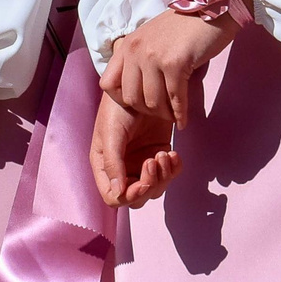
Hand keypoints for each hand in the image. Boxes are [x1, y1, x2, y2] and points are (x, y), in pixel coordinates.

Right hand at [91, 91, 180, 207]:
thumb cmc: (118, 106)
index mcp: (105, 166)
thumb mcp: (111, 132)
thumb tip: (118, 193)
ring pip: (155, 188)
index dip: (129, 195)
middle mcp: (123, 169)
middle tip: (154, 161)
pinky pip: (170, 174)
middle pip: (137, 197)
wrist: (142, 84)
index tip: (143, 183)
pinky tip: (174, 153)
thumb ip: (113, 162)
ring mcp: (142, 163)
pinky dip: (174, 169)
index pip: (114, 197)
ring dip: (163, 176)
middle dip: (149, 185)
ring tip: (165, 154)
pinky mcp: (159, 154)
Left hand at [101, 10, 234, 126]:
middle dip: (148, 111)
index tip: (140, 103)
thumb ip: (141, 60)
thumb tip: (139, 93)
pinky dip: (180, 113)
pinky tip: (184, 119)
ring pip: (152, 102)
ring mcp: (153, 57)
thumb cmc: (186, 27)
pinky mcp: (174, 63)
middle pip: (131, 98)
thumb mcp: (152, 39)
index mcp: (127, 45)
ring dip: (165, 114)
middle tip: (163, 112)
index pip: (107, 84)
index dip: (122, 99)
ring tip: (175, 114)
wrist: (212, 7)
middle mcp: (135, 50)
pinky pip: (174, 99)